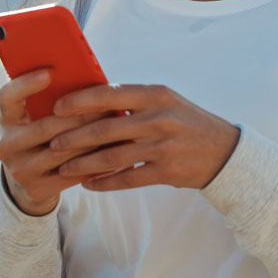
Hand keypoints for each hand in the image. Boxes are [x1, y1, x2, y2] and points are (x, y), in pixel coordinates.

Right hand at [0, 70, 109, 215]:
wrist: (30, 179)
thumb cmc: (43, 134)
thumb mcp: (36, 116)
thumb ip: (51, 99)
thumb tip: (87, 77)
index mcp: (6, 119)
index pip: (7, 97)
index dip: (26, 84)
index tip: (50, 72)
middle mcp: (7, 145)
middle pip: (45, 127)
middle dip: (80, 116)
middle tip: (107, 105)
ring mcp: (20, 169)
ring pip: (62, 151)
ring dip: (92, 139)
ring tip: (115, 127)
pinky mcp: (36, 189)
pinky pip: (72, 173)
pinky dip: (94, 160)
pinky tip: (113, 150)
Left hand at [49, 84, 239, 191]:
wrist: (224, 151)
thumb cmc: (185, 121)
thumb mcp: (164, 101)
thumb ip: (133, 100)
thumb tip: (89, 99)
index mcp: (155, 95)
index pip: (110, 93)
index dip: (80, 100)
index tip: (58, 106)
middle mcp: (159, 118)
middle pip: (106, 128)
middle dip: (74, 137)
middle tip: (52, 143)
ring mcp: (163, 146)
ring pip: (113, 157)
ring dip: (84, 164)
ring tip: (63, 168)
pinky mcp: (167, 171)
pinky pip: (128, 179)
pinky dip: (105, 183)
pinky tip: (88, 184)